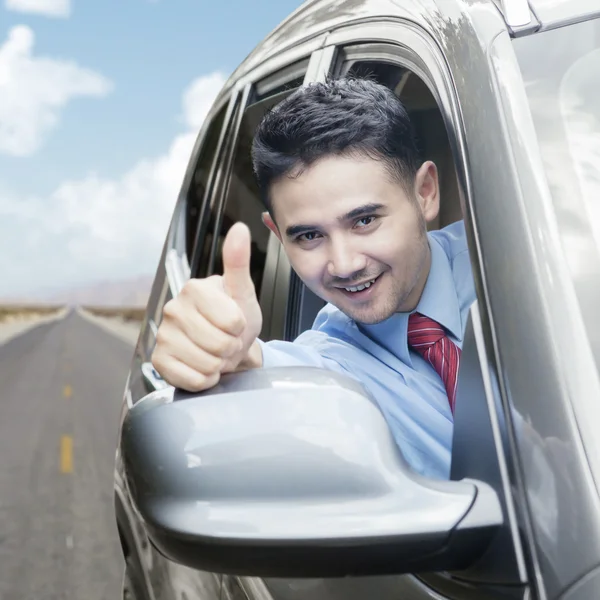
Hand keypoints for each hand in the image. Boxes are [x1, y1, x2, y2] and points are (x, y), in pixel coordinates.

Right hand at [151, 222, 262, 391]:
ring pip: (208, 364)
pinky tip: (203, 366)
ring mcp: (163, 335)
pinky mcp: (159, 361)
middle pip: (220, 345)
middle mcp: (173, 309)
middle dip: (231, 348)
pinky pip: (193, 380)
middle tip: (227, 341)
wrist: (226, 348)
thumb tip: (239, 228)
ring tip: (216, 352)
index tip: (235, 324)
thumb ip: (239, 262)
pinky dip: (206, 379)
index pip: (232, 322)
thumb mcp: (243, 292)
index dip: (240, 328)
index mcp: (194, 289)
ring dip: (220, 364)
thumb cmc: (235, 319)